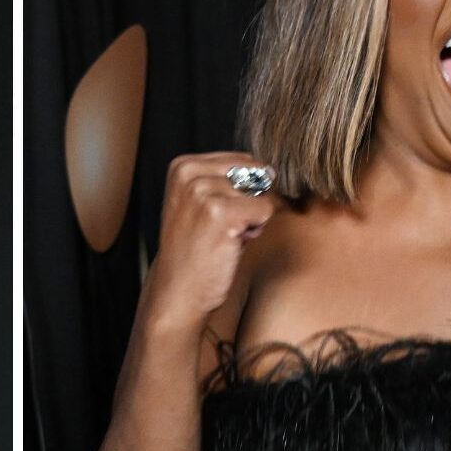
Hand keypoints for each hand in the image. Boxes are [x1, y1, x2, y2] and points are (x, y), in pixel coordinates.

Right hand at [143, 152, 280, 327]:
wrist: (179, 289)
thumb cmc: (197, 248)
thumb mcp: (201, 201)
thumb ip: (228, 178)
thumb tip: (271, 171)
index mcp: (183, 166)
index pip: (243, 161)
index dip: (241, 192)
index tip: (215, 215)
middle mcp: (189, 174)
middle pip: (253, 174)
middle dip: (248, 203)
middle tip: (221, 229)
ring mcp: (202, 192)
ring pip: (261, 193)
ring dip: (251, 218)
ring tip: (224, 237)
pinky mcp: (220, 213)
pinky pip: (265, 210)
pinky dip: (256, 230)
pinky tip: (231, 243)